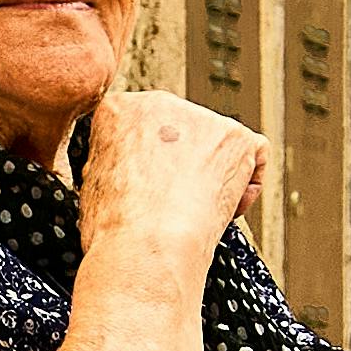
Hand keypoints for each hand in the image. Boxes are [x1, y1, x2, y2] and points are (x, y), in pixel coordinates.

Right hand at [78, 88, 265, 265]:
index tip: (152, 186)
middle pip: (184, 131)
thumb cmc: (117, 228)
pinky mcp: (236, 137)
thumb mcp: (96, 185)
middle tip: (178, 201)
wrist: (145, 246)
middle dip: (186, 164)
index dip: (152, 163)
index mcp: (118, 112)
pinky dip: (247, 183)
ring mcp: (201, 118)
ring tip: (198, 210)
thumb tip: (135, 176)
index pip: (145, 128)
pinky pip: (254, 154)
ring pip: (219, 144)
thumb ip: (119, 165)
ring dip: (215, 175)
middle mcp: (159, 104)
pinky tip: (228, 206)